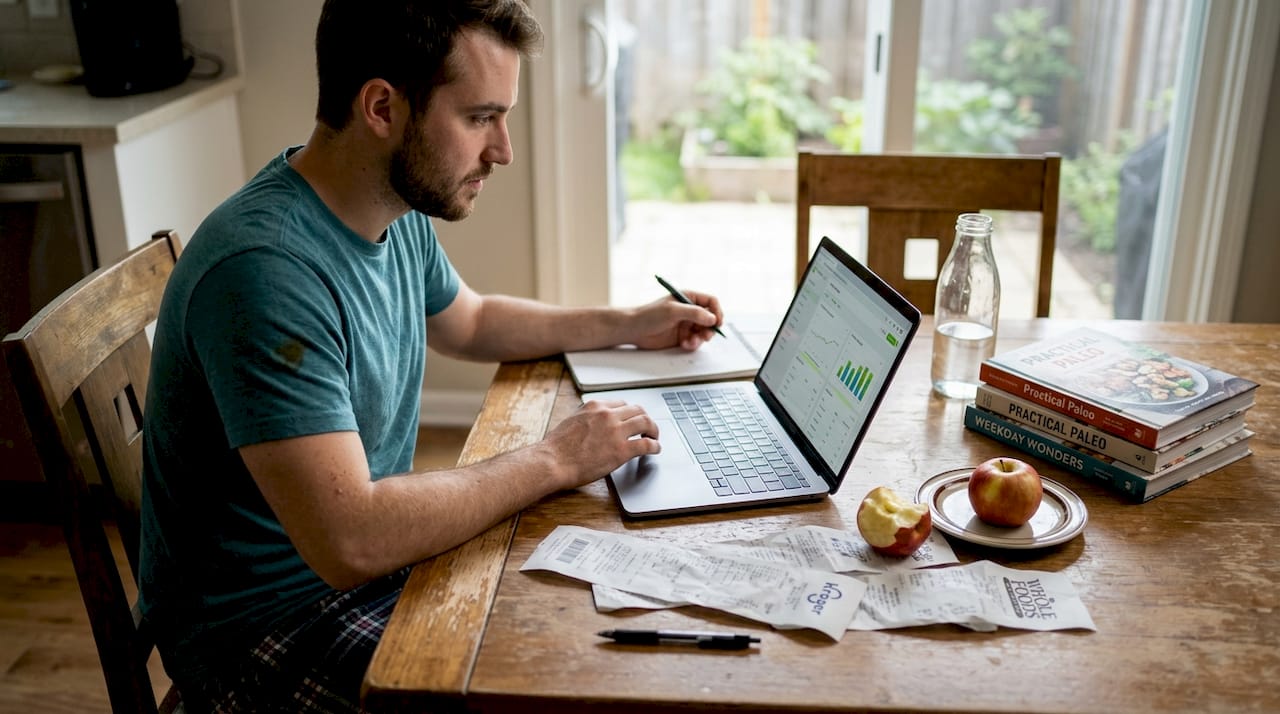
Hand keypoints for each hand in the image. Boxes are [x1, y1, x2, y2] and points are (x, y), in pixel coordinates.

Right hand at [541, 400, 659, 488]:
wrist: (552, 462)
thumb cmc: (557, 447)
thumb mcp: (572, 421)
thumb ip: (587, 418)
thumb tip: (595, 424)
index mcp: (595, 406)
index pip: (621, 404)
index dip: (630, 413)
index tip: (632, 420)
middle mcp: (607, 415)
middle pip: (637, 410)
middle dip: (645, 418)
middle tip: (648, 428)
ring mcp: (616, 431)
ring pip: (646, 422)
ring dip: (653, 430)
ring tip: (654, 437)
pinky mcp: (621, 450)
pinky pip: (646, 444)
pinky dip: (655, 446)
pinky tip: (655, 449)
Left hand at [628, 289, 723, 350]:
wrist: (634, 330)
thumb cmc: (650, 315)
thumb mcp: (674, 311)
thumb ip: (695, 313)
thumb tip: (712, 318)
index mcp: (689, 298)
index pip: (711, 302)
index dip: (717, 312)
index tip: (717, 323)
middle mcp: (689, 310)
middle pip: (711, 319)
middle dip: (710, 328)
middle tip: (706, 336)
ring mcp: (686, 324)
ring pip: (704, 332)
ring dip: (701, 338)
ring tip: (691, 342)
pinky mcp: (682, 336)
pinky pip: (695, 341)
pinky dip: (693, 344)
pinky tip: (685, 344)